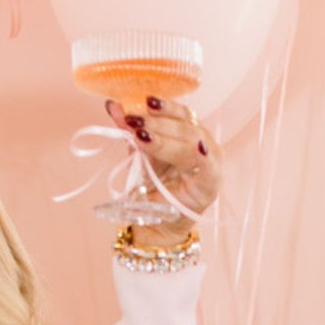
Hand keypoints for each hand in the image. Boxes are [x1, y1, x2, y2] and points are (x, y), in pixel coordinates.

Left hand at [107, 96, 219, 240]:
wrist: (155, 222)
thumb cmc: (152, 186)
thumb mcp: (139, 154)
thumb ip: (130, 130)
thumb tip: (113, 105)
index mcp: (190, 133)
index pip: (181, 113)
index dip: (164, 106)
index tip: (142, 102)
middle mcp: (204, 145)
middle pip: (185, 126)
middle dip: (158, 122)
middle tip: (135, 121)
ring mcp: (211, 165)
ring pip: (193, 141)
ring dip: (166, 138)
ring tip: (142, 136)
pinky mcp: (210, 186)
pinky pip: (209, 169)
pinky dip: (205, 157)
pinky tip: (198, 149)